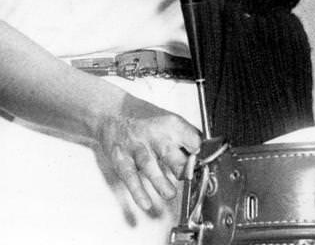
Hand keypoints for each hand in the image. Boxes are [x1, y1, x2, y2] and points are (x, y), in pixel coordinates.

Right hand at [94, 94, 201, 213]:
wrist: (111, 112)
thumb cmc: (144, 118)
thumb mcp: (169, 120)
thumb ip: (185, 137)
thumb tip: (203, 155)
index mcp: (171, 124)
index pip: (192, 140)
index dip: (199, 154)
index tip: (202, 163)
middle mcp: (154, 135)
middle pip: (172, 154)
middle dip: (182, 169)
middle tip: (187, 178)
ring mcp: (137, 147)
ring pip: (150, 167)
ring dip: (161, 184)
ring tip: (170, 194)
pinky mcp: (121, 159)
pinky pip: (130, 177)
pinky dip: (138, 191)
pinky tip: (146, 203)